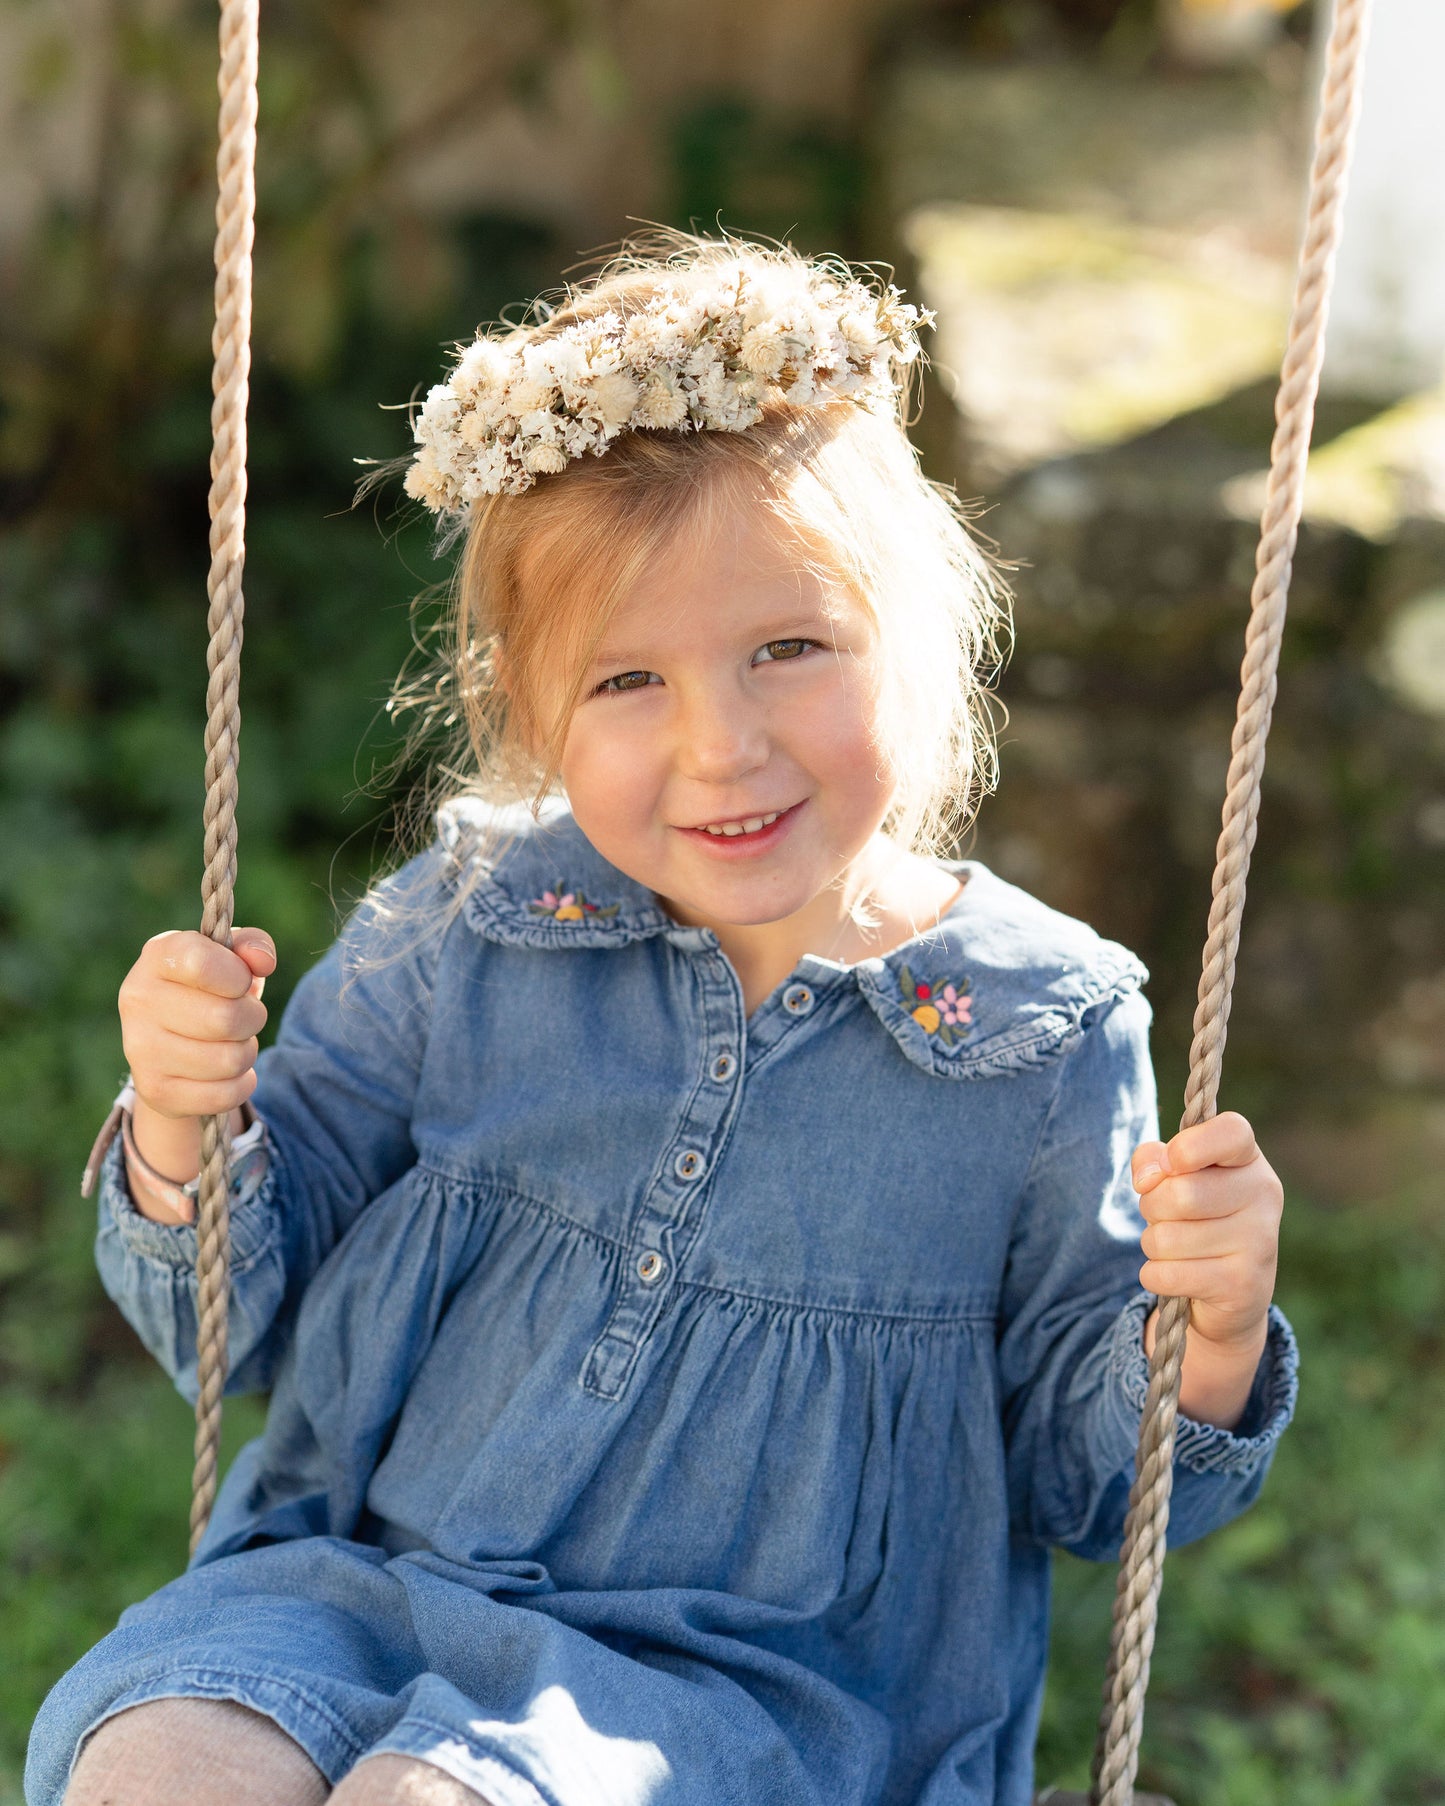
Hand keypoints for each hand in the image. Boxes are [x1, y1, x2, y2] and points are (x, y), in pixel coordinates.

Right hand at [116, 927, 275, 1221]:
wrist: (177, 1055)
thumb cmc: (215, 995)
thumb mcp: (236, 965)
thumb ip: (252, 947)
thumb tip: (261, 957)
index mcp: (158, 956)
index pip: (196, 955)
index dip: (235, 972)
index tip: (243, 981)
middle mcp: (137, 1000)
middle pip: (226, 1014)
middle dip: (253, 1020)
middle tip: (246, 1021)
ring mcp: (140, 1050)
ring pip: (228, 1057)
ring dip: (247, 1056)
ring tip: (235, 1049)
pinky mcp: (155, 1093)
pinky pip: (224, 1095)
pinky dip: (240, 1088)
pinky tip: (229, 1078)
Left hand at [1132, 1112, 1282, 1426]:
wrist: (1222, 1304)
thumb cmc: (1190, 1226)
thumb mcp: (1170, 1187)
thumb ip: (1152, 1164)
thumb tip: (1150, 1164)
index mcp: (1247, 1162)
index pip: (1231, 1130)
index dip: (1195, 1144)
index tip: (1175, 1160)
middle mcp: (1264, 1199)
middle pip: (1179, 1191)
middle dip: (1153, 1211)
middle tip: (1165, 1223)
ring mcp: (1261, 1245)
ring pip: (1167, 1235)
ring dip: (1153, 1249)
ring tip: (1174, 1255)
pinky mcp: (1246, 1289)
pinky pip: (1167, 1275)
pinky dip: (1156, 1280)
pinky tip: (1174, 1284)